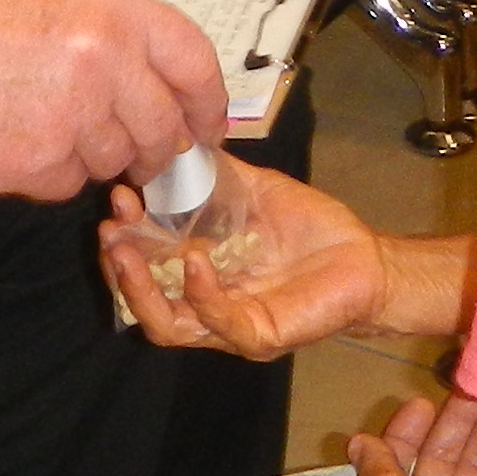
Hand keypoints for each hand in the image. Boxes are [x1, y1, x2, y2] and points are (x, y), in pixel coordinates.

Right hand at [0, 0, 224, 200]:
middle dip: (155, 150)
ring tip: (29, 119)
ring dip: (87, 155)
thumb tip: (153, 82)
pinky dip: (44, 174)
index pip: (194, 61)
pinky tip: (2, 138)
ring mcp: (72, 115)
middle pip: (162, 127)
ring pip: (112, 160)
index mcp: (110, 4)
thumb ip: (105, 29)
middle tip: (137, 157)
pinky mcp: (36, 164)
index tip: (205, 128)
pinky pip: (65, 184)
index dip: (207, 103)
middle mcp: (104, 58)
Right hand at [101, 157, 389, 356]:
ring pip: (167, 325)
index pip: (147, 269)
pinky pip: (218, 321)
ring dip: (141, 289)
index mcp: (202, 275)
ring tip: (128, 251)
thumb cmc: (315, 232)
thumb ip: (218, 175)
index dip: (125, 240)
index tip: (118, 199)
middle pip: (144, 303)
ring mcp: (231, 326)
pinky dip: (201, 292)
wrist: (368, 259)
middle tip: (109, 231)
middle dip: (120, 268)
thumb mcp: (257, 192)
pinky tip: (195, 260)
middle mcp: (208, 307)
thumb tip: (181, 140)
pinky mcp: (259, 334)